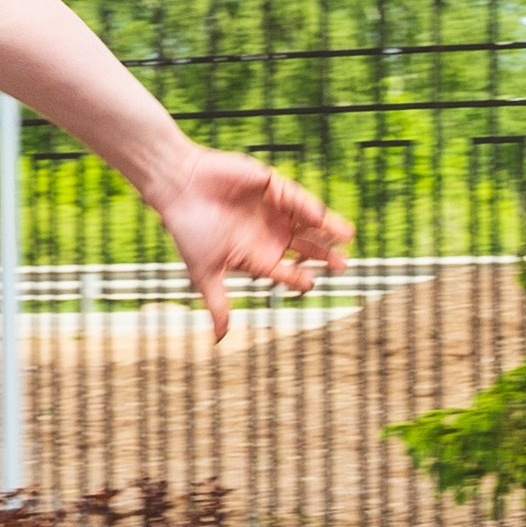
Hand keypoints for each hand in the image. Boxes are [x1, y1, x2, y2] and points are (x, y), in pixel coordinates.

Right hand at [149, 147, 353, 340]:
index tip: (312, 284)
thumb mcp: (205, 272)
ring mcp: (273, 211)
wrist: (178, 187)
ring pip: (308, 224)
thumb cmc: (188, 228)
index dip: (300, 278)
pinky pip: (298, 199)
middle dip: (324, 256)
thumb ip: (217, 304)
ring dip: (328, 230)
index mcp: (255, 255)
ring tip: (347, 237)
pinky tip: (322, 218)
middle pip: (305, 248)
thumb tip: (219, 339)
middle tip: (343, 265)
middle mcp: (268, 234)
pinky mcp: (273, 187)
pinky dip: (311, 208)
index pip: (286, 271)